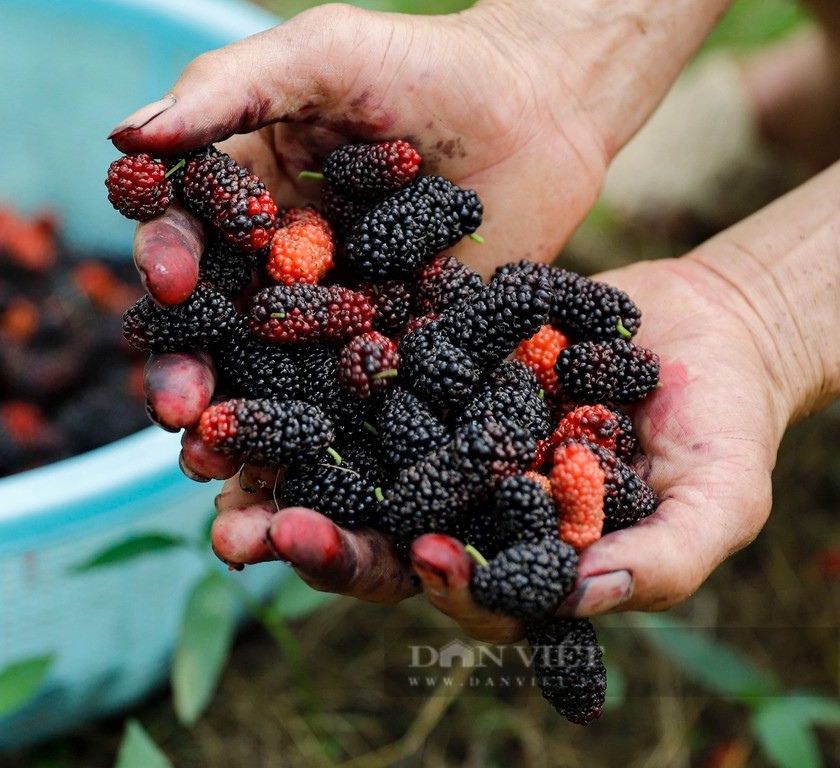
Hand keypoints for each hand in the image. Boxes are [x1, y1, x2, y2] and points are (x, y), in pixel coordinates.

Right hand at [118, 0, 608, 446]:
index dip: (169, 260)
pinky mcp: (384, 356)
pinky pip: (346, 404)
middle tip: (175, 409)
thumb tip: (126, 137)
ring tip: (206, 466)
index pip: (187, 235)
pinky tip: (288, 484)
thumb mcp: (322, 54)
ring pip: (268, 379)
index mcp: (240, 197)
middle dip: (188, 369)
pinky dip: (316, 447)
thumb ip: (228, 89)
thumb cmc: (426, 65)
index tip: (172, 282)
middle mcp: (273, 266)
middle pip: (215, 327)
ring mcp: (328, 318)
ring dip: (235, 426)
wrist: (541, 109)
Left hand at [211, 256, 788, 640]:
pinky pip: (348, 365)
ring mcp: (421, 432)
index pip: (447, 588)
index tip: (405, 559)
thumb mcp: (714, 503)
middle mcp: (446, 501)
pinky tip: (257, 344)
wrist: (705, 331)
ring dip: (271, 455)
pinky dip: (302, 360)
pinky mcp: (412, 362)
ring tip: (210, 450)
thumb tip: (576, 601)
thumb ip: (656, 562)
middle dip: (304, 535)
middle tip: (240, 533)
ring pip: (335, 452)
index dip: (420, 583)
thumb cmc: (722, 430)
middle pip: (365, 531)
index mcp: (502, 555)